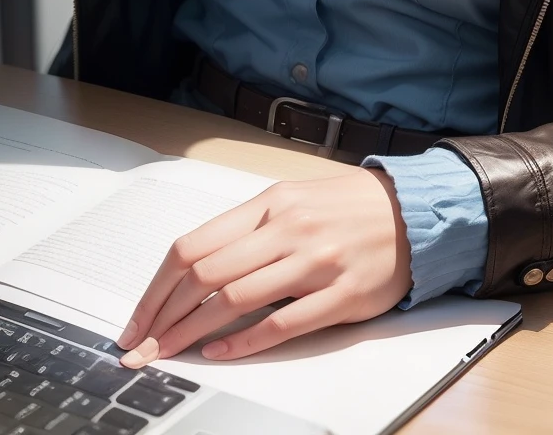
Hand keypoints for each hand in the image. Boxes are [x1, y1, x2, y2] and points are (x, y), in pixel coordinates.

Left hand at [117, 168, 412, 365]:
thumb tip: (195, 267)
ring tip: (168, 353)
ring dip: (193, 331)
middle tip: (141, 346)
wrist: (414, 211)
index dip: (157, 287)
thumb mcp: (291, 200)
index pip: (194, 245)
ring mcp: (314, 261)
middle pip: (205, 274)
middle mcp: (287, 228)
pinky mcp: (342, 294)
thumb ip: (249, 230)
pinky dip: (245, 341)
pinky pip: (284, 323)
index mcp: (269, 203)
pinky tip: (220, 352)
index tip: (138, 318)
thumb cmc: (346, 208)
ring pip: (235, 298)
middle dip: (164, 316)